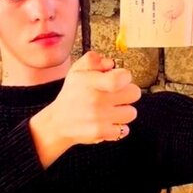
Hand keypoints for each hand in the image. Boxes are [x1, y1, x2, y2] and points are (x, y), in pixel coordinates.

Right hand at [29, 51, 141, 166]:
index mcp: (92, 83)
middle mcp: (97, 100)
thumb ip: (93, 60)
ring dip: (123, 111)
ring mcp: (100, 118)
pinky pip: (124, 130)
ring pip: (131, 112)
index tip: (121, 79)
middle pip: (134, 94)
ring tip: (112, 109)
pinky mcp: (102, 132)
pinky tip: (109, 122)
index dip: (125, 77)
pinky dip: (119, 127)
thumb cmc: (71, 95)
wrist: (58, 122)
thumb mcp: (77, 71)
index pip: (121, 78)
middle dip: (128, 93)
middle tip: (118, 94)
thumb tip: (110, 63)